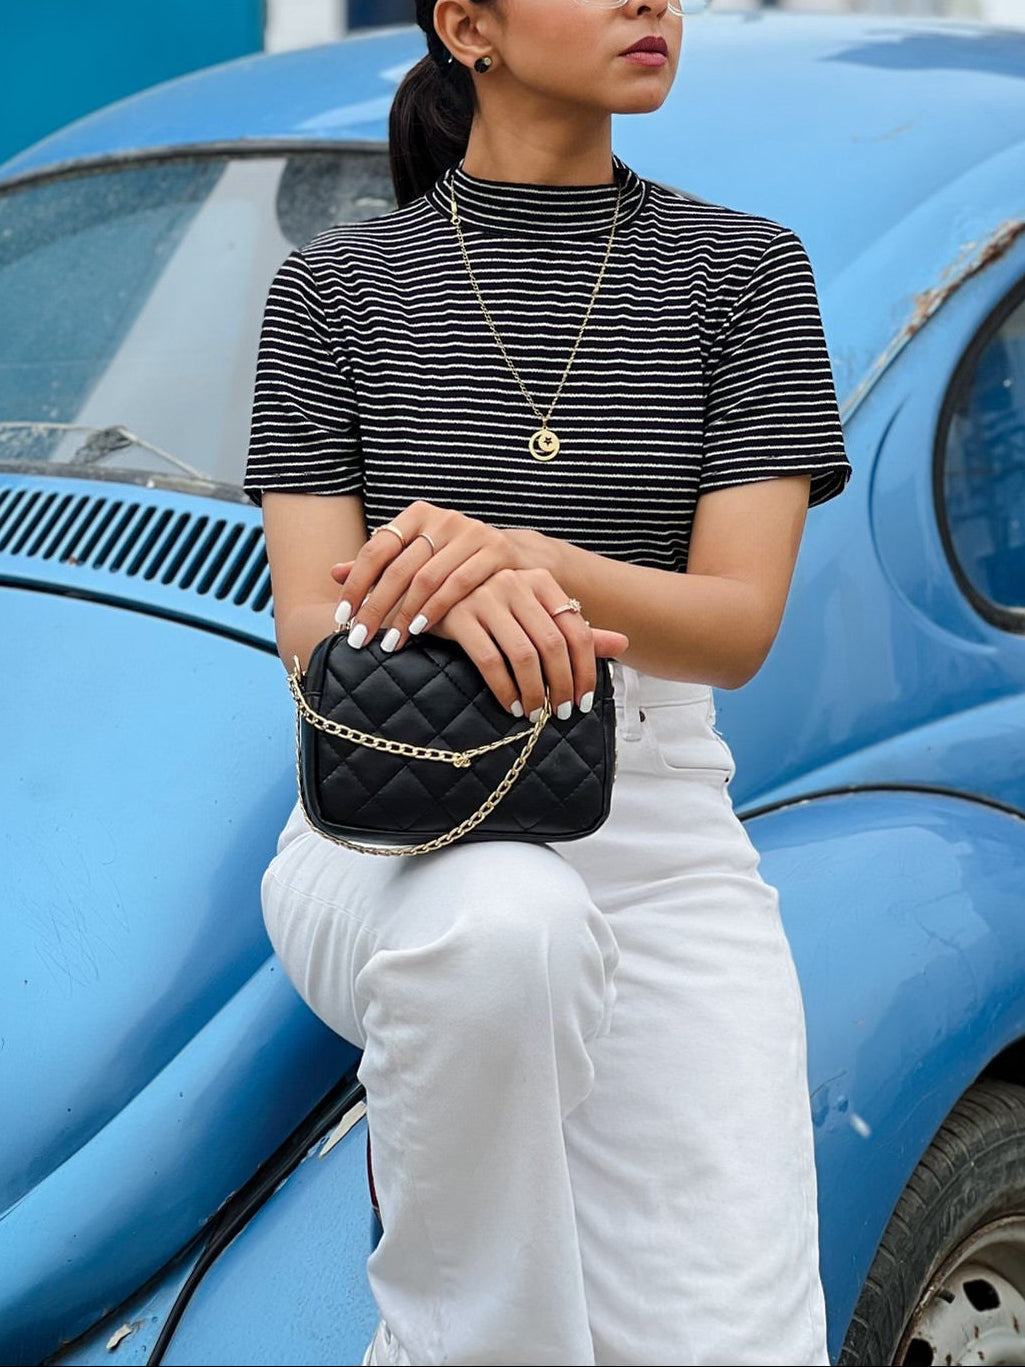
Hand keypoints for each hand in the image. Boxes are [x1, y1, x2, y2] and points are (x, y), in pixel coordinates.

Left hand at [330, 502, 527, 650]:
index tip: (341, 615)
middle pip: (399, 568)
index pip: (377, 549)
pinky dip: (436, 609)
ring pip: (427, 579)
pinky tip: (420, 630)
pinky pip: (458, 584)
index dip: (356, 583)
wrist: (517, 555)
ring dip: (404, 615)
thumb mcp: (417, 557)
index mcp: (417, 515)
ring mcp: (471, 532)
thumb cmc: (456, 561)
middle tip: (358, 638)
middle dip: (375, 607)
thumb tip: (333, 573)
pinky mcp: (496, 550)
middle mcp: (443, 518)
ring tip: (389, 643)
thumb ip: (380, 565)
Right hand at [425, 568, 628, 717]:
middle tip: (562, 713)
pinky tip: (511, 706)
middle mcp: (514, 582)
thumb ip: (575, 631)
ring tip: (537, 714)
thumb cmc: (490, 612)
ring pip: (523, 655)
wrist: (428, 598)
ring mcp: (484, 597)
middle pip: (553, 644)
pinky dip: (504, 689)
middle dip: (562, 685)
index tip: (583, 700)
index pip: (576, 628)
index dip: (585, 669)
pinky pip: (489, 661)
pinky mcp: (457, 616)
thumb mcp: (534, 615)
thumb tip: (624, 644)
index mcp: (539, 579)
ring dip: (535, 691)